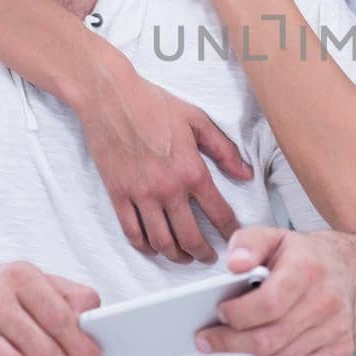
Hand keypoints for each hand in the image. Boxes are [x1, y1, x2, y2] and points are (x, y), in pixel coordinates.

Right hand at [76, 47, 252, 262]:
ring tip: (184, 257)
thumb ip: (224, 150)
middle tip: (210, 257)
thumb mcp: (197, 120)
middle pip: (189, 236)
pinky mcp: (118, 195)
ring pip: (161, 241)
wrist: (110, 98)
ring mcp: (140, 195)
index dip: (230, 230)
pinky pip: (132, 232)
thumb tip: (245, 174)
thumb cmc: (154, 105)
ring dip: (176, 255)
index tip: (235, 237)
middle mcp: (167, 189)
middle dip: (204, 253)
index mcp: (191, 170)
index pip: (218, 212)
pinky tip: (154, 247)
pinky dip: (145, 246)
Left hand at [194, 227, 355, 355]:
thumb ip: (248, 244)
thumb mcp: (273, 238)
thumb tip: (235, 264)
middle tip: (209, 338)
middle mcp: (326, 299)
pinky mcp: (340, 349)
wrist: (348, 270)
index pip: (269, 303)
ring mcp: (336, 327)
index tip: (220, 311)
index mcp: (306, 268)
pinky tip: (269, 350)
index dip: (238, 314)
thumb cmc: (303, 257)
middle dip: (231, 342)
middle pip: (268, 339)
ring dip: (252, 354)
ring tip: (243, 337)